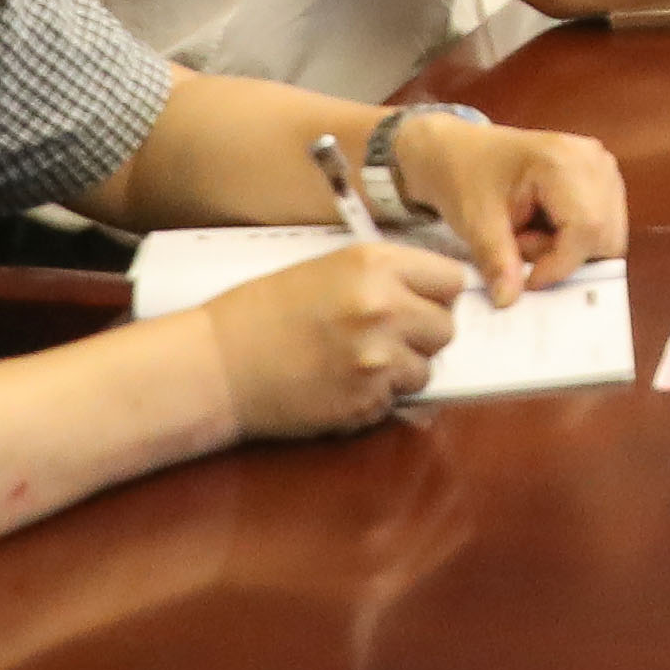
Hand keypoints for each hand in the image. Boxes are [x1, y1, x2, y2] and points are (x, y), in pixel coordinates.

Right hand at [200, 240, 468, 437]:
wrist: (217, 365)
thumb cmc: (264, 311)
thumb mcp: (330, 268)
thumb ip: (386, 276)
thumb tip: (435, 291)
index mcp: (376, 265)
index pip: (452, 280)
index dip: (437, 294)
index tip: (421, 302)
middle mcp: (384, 308)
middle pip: (446, 328)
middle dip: (422, 335)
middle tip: (386, 336)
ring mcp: (377, 360)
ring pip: (425, 370)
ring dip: (401, 370)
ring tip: (357, 362)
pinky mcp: (364, 403)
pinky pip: (393, 402)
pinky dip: (374, 398)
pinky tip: (339, 384)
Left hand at [385, 114, 625, 294]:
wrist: (463, 152)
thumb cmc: (467, 178)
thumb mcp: (475, 222)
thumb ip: (497, 261)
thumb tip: (509, 301)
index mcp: (563, 161)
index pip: (587, 228)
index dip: (561, 265)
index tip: (526, 281)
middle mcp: (595, 160)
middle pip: (606, 236)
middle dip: (566, 258)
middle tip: (522, 247)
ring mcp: (604, 168)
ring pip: (608, 236)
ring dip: (570, 251)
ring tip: (530, 235)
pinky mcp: (604, 179)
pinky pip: (604, 228)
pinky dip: (575, 242)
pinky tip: (544, 228)